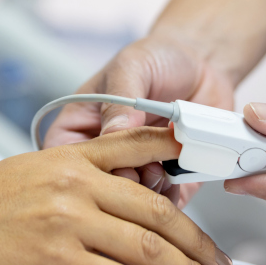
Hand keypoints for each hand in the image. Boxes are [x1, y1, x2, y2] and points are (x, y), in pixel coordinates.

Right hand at [0, 128, 232, 264]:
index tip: (214, 184)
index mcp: (65, 156)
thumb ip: (69, 174)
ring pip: (149, 247)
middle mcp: (71, 183)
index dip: (183, 164)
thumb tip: (113, 189)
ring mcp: (64, 220)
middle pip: (157, 209)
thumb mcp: (22, 173)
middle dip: (198, 242)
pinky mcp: (56, 261)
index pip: (138, 146)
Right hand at [43, 35, 235, 207]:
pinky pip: (164, 204)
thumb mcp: (130, 67)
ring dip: (151, 188)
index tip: (110, 162)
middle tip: (145, 163)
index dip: (82, 171)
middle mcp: (102, 158)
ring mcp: (134, 173)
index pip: (62, 161)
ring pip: (130, 205)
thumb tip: (114, 132)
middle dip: (124, 181)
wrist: (203, 63)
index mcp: (78, 129)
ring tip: (166, 160)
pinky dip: (173, 191)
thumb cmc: (155, 59)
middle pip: (97, 191)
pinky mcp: (167, 183)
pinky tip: (180, 166)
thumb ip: (121, 98)